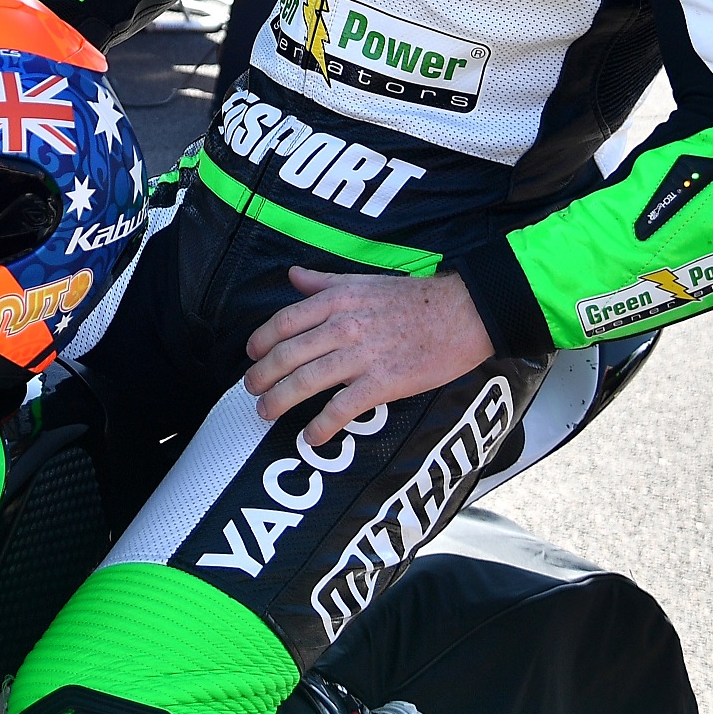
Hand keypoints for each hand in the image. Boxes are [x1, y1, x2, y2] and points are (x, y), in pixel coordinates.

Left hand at [243, 267, 493, 445]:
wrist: (461, 313)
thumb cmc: (414, 298)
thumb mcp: (363, 280)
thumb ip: (324, 282)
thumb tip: (292, 275)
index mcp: (336, 300)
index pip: (284, 322)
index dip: (261, 341)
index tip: (251, 354)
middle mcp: (342, 327)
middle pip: (288, 354)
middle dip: (262, 375)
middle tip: (251, 391)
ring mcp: (360, 356)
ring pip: (306, 381)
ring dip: (280, 400)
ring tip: (265, 413)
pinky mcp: (382, 383)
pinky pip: (342, 408)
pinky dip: (322, 426)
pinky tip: (311, 438)